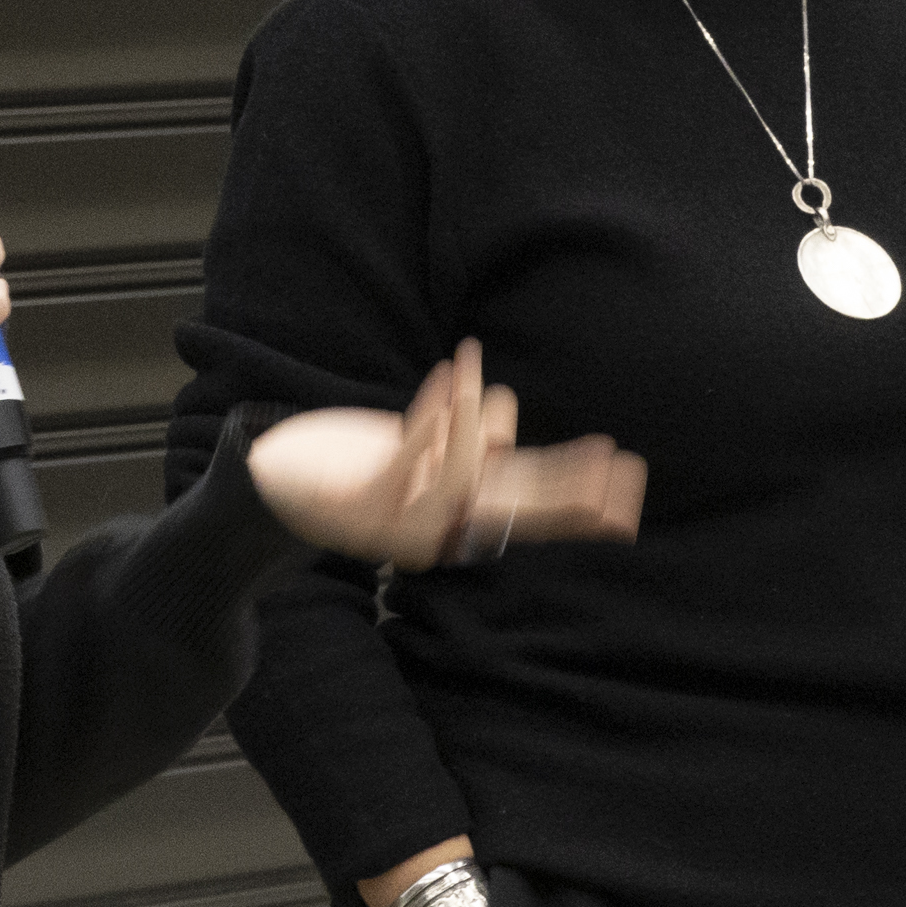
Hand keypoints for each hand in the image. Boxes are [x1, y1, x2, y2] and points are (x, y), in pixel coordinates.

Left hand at [246, 340, 646, 569]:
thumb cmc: (355, 466)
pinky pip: (405, 462)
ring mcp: (399, 520)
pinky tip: (448, 380)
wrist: (278, 487)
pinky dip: (429, 419)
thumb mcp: (419, 454)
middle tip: (613, 464)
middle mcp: (437, 526)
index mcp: (457, 514)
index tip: (627, 481)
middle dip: (566, 487)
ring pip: (457, 479)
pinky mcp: (360, 501)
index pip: (532, 507)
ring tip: (477, 380)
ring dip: (473, 425)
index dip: (579, 493)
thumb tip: (504, 415)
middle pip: (515, 510)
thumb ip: (466, 443)